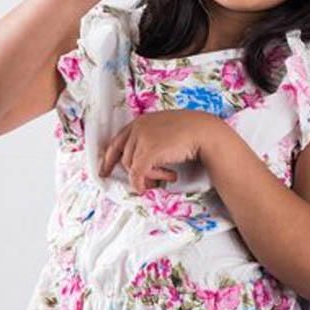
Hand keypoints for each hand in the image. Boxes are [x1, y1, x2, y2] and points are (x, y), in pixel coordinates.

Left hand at [99, 109, 227, 192]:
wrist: (204, 132)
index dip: (109, 158)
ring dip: (150, 176)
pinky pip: (137, 174)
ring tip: (167, 176)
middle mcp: (138, 128)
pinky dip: (140, 184)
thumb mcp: (166, 128)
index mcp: (141, 121)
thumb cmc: (191, 131)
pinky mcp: (148, 153)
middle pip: (125, 157)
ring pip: (133, 167)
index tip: (105, 170)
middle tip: (144, 183)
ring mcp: (142, 140)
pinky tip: (147, 188)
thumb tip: (146, 155)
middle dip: (135, 172)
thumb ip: (152, 136)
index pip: (117, 141)